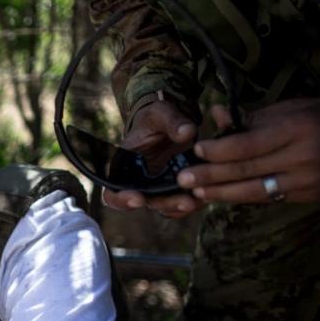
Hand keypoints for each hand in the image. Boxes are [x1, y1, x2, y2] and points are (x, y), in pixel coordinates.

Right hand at [103, 100, 202, 218]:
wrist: (170, 122)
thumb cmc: (156, 118)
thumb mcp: (161, 113)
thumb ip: (172, 121)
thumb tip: (187, 132)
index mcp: (125, 167)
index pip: (112, 194)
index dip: (121, 200)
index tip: (138, 198)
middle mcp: (140, 183)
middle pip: (146, 203)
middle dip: (166, 204)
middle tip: (185, 202)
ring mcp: (158, 188)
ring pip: (167, 206)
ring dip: (181, 207)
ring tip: (197, 200)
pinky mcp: (176, 188)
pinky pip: (182, 202)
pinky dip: (193, 202)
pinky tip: (207, 194)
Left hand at [176, 98, 319, 203]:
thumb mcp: (291, 108)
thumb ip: (252, 118)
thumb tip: (215, 116)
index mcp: (294, 130)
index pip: (246, 146)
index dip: (218, 150)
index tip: (196, 150)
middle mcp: (300, 158)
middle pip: (246, 171)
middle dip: (211, 177)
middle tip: (185, 180)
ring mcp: (306, 181)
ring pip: (255, 192)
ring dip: (223, 194)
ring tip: (198, 194)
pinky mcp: (309, 196)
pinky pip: (270, 198)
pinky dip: (246, 197)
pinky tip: (225, 196)